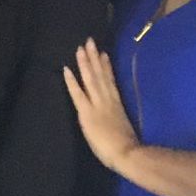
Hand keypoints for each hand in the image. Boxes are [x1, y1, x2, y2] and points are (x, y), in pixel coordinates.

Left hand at [63, 38, 139, 173]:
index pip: (111, 81)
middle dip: (94, 58)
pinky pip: (77, 93)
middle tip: (89, 41)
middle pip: (100, 75)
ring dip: (84, 63)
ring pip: (90, 79)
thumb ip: (118, 118)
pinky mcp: (87, 113)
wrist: (128, 153)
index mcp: (117, 104)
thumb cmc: (128, 148)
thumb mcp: (124, 128)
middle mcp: (108, 100)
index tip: (103, 54)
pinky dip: (72, 81)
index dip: (106, 67)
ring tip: (81, 47)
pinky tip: (66, 69)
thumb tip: (116, 115)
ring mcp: (97, 105)